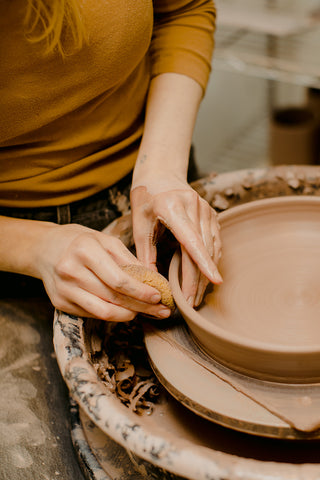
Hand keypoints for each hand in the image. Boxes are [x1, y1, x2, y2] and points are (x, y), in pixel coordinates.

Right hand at [35, 223, 171, 320]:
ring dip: (129, 315)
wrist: (44, 248)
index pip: (118, 280)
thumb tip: (153, 280)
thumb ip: (129, 260)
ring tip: (145, 313)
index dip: (141, 292)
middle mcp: (71, 271)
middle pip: (113, 298)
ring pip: (103, 312)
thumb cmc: (80, 242)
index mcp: (85, 250)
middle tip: (161, 311)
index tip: (158, 296)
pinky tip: (125, 311)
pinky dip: (112, 314)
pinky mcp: (59, 303)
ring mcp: (64, 289)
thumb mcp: (106, 241)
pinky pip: (92, 314)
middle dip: (141, 307)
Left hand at [130, 176, 221, 306]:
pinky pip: (214, 242)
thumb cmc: (146, 198)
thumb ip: (144, 252)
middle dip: (199, 279)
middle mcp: (194, 206)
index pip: (192, 240)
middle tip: (191, 302)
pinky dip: (210, 261)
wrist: (161, 174)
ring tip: (196, 296)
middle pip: (203, 249)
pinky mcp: (212, 214)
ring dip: (206, 273)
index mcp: (172, 207)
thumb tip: (150, 280)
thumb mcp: (139, 223)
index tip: (216, 281)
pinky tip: (204, 277)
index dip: (204, 263)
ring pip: (212, 247)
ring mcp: (206, 209)